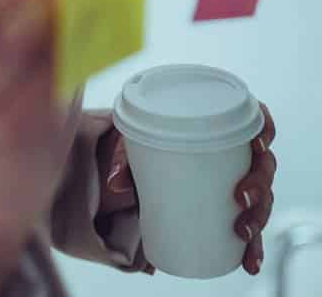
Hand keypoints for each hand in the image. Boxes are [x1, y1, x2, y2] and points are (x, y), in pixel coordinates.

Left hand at [98, 103, 276, 276]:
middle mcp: (239, 155)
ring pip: (264, 197)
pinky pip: (254, 228)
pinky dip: (255, 247)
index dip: (264, 128)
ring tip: (242, 231)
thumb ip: (124, 157)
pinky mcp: (235, 210)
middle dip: (259, 183)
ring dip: (258, 217)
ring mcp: (241, 182)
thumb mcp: (137, 144)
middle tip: (240, 197)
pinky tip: (249, 261)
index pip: (256, 120)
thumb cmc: (151, 143)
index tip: (258, 142)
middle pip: (264, 165)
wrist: (145, 165)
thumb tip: (116, 182)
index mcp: (222, 127)